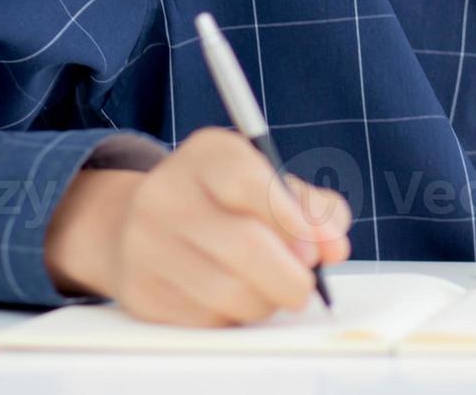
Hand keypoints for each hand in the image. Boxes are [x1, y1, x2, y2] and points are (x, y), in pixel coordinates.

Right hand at [44, 128, 352, 326]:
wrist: (142, 226)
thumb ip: (315, 209)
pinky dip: (234, 318)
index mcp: (207, 155)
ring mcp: (146, 244)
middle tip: (305, 286)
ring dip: (266, 302)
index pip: (248, 182)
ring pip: (230, 293)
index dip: (291, 219)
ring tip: (268, 290)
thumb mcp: (271, 186)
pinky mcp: (141, 291)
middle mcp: (166, 193)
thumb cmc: (228, 204)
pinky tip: (231, 299)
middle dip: (292, 277)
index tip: (319, 247)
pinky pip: (206, 320)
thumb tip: (334, 247)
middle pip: (245, 246)